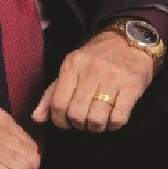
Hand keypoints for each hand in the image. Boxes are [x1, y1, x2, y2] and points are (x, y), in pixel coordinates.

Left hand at [31, 30, 152, 133]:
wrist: (130, 41)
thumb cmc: (97, 58)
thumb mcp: (71, 68)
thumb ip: (52, 93)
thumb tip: (36, 118)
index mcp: (72, 65)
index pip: (57, 103)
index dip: (59, 120)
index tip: (66, 122)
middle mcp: (91, 70)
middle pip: (76, 114)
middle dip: (79, 125)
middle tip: (83, 121)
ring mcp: (112, 78)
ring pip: (96, 119)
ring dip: (96, 127)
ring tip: (98, 120)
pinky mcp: (131, 86)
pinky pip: (118, 118)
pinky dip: (113, 125)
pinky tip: (112, 117)